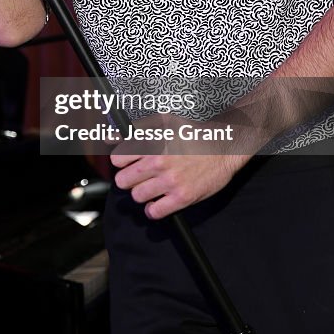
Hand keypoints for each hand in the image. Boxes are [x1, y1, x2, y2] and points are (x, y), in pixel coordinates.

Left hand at [111, 137, 246, 219]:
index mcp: (151, 142)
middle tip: (141, 176)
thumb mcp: (163, 121)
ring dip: (142, 193)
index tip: (130, 162)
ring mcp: (170, 180)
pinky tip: (159, 201)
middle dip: (129, 179)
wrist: (224, 146)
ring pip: (137, 196)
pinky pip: (155, 212)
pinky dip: (153, 210)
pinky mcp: (182, 197)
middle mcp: (158, 162)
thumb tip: (108, 138)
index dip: (122, 161)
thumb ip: (134, 129)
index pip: (117, 159)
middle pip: (123, 180)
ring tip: (153, 187)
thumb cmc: (193, 133)